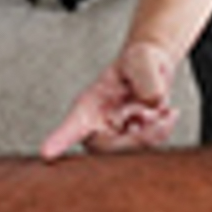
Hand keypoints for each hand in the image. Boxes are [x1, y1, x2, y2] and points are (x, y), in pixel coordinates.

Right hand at [39, 42, 179, 158]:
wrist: (153, 72)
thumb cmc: (138, 62)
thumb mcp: (142, 59)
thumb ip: (146, 76)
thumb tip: (153, 101)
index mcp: (89, 105)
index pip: (73, 125)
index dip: (60, 139)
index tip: (47, 153)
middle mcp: (97, 127)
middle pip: (108, 149)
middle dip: (138, 138)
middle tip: (158, 116)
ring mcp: (114, 140)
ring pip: (132, 152)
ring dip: (154, 130)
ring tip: (159, 106)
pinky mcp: (133, 147)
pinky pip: (149, 149)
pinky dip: (163, 130)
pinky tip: (165, 113)